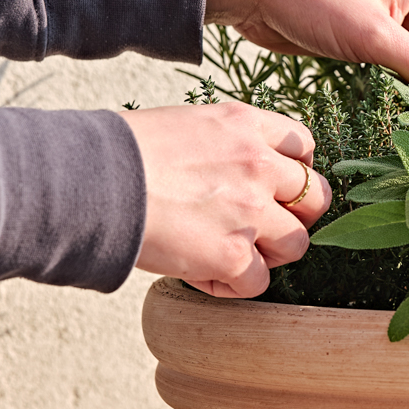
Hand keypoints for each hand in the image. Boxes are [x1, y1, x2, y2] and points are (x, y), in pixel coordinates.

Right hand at [119, 104, 331, 298]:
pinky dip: (234, 284)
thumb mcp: (186, 125)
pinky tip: (204, 272)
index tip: (276, 187)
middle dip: (295, 215)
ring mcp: (251, 211)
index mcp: (245, 124)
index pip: (303, 146)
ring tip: (232, 251)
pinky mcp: (233, 255)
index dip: (295, 172)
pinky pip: (258, 282)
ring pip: (297, 244)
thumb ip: (224, 146)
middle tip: (262, 227)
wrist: (92, 181)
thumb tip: (230, 174)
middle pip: (316, 197)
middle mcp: (258, 164)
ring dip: (270, 253)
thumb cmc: (122, 154)